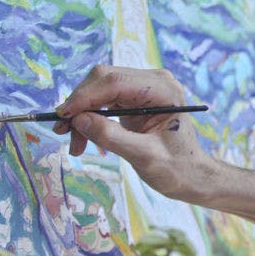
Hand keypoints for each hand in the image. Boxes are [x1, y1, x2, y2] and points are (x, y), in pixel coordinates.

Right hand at [53, 66, 214, 202]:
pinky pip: (102, 100)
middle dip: (79, 105)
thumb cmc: (177, 168)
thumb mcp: (145, 156)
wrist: (191, 175)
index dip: (84, 97)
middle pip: (102, 80)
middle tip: (63, 133)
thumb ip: (112, 137)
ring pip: (98, 90)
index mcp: (163, 89)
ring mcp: (143, 88)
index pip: (114, 82)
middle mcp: (154, 81)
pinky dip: (89, 118)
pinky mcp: (134, 98)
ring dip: (81, 114)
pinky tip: (83, 139)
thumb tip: (79, 120)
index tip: (63, 117)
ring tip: (75, 145)